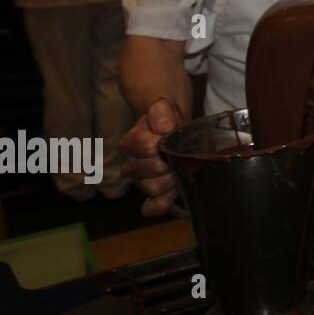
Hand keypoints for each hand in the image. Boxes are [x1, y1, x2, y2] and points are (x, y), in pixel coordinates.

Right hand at [120, 98, 182, 217]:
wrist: (176, 129)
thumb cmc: (168, 120)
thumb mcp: (164, 109)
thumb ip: (161, 111)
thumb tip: (162, 124)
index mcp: (131, 142)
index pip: (140, 148)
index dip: (154, 145)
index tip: (167, 137)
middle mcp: (132, 164)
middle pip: (143, 172)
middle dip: (163, 164)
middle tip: (178, 156)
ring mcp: (143, 180)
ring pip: (150, 188)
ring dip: (168, 181)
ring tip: (181, 169)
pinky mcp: (157, 193)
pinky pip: (154, 205)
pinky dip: (160, 205)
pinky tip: (168, 200)